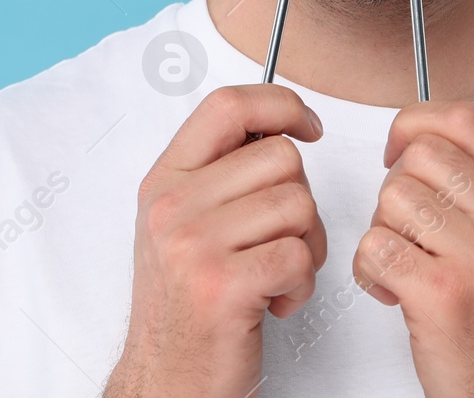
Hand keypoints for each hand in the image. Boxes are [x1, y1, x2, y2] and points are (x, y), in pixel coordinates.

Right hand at [106, 85, 326, 397]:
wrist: (167, 381)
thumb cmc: (186, 306)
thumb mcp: (182, 224)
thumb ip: (218, 172)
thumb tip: (276, 123)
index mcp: (164, 180)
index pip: (227, 105)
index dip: (281, 104)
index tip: (308, 125)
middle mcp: (172, 206)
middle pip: (282, 158)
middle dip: (302, 201)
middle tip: (281, 241)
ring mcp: (194, 245)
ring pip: (299, 204)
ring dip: (307, 246)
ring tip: (276, 275)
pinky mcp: (223, 285)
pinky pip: (299, 254)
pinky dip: (302, 283)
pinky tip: (275, 301)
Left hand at [352, 101, 473, 397]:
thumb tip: (424, 137)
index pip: (465, 119)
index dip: (417, 123)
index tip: (402, 149)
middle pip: (420, 156)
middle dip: (396, 188)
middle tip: (409, 230)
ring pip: (392, 198)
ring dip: (383, 232)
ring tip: (406, 265)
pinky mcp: (443, 296)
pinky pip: (374, 246)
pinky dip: (369, 270)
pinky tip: (394, 290)